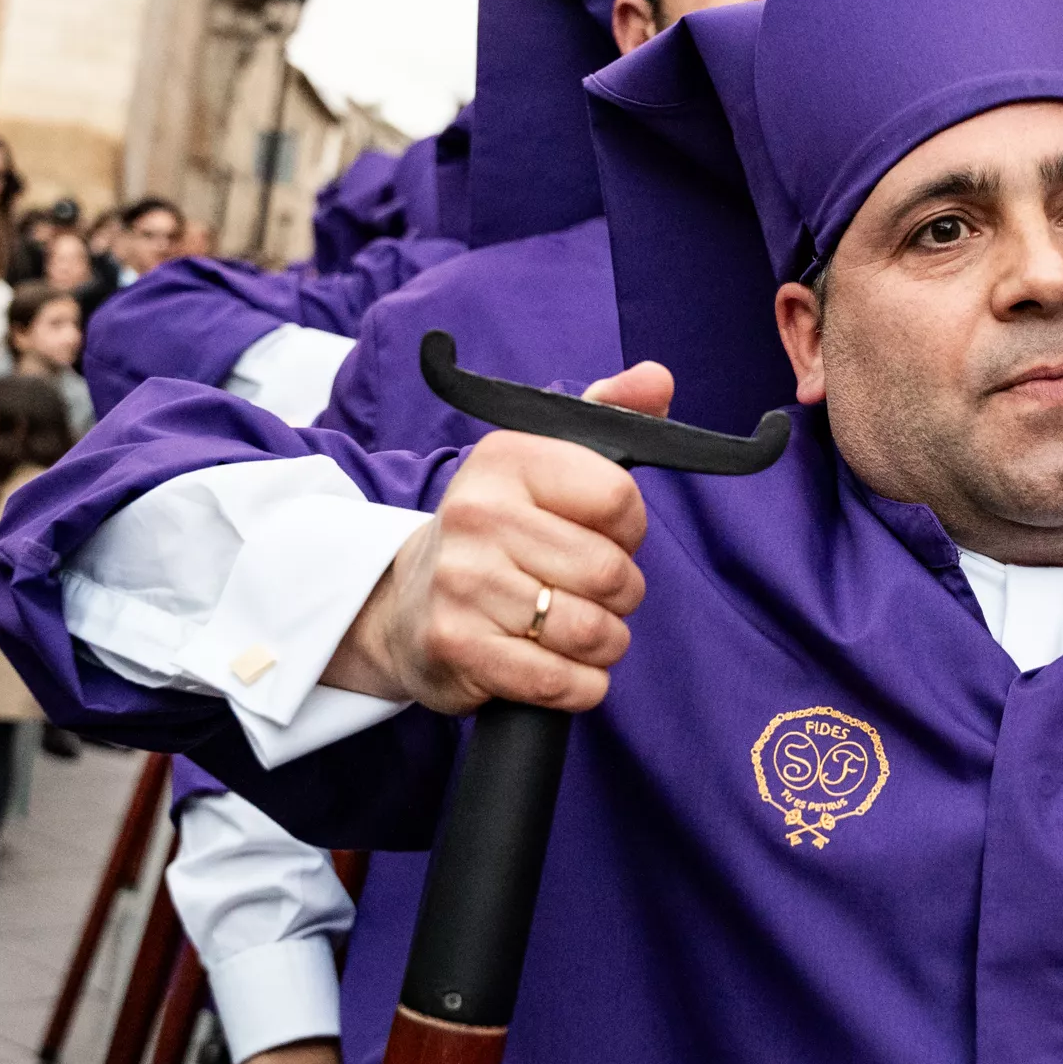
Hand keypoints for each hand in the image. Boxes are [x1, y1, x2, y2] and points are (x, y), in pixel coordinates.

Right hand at [320, 364, 670, 714]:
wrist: (405, 605)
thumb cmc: (498, 535)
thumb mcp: (544, 463)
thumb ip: (607, 415)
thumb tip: (657, 377)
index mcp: (506, 458)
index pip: (620, 499)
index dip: (629, 530)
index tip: (604, 535)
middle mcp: (478, 514)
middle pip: (611, 573)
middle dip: (621, 595)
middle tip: (590, 593)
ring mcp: (462, 583)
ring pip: (592, 632)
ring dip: (604, 644)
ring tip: (576, 630)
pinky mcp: (457, 647)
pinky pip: (560, 682)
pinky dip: (579, 686)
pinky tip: (559, 668)